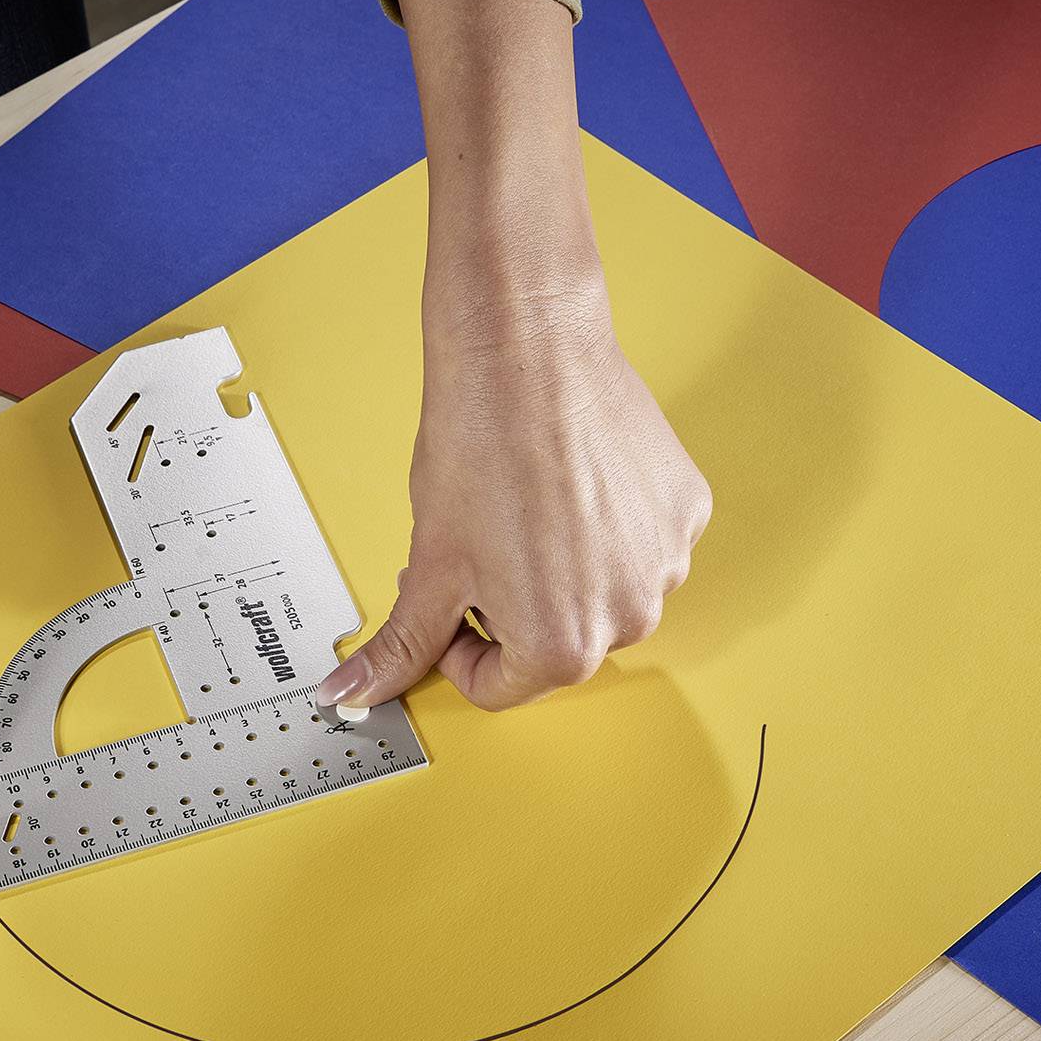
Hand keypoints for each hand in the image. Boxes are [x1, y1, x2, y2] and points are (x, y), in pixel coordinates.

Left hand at [318, 283, 710, 711]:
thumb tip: (354, 692)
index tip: (448, 597)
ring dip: (561, 570)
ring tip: (523, 510)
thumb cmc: (479, 446)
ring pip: (600, 595)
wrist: (525, 349)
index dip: (456, 643)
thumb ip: (401, 644)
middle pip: (554, 644)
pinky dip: (606, 528)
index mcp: (562, 647)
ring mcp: (666, 562)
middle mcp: (628, 617)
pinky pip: (639, 545)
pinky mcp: (686, 511)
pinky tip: (569, 485)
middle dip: (510, 607)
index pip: (498, 685)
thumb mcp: (428, 565)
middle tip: (481, 544)